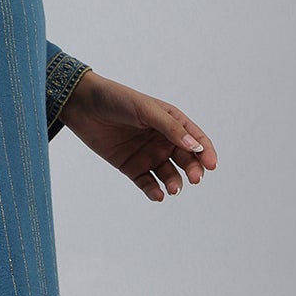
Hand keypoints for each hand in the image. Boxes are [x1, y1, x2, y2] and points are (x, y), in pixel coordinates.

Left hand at [59, 69, 216, 200]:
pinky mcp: (131, 167)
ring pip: (168, 174)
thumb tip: (195, 146)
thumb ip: (170, 128)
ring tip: (173, 189)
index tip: (212, 165)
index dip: (206, 152)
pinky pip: (147, 183)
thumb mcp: (146, 110)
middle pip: (185, 159)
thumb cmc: (117, 100)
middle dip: (193, 170)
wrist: (83, 105)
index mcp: (171, 122)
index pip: (196, 140)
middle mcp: (163, 140)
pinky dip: (154, 191)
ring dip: (174, 183)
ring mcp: (147, 155)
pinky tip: (158, 195)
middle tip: (195, 179)